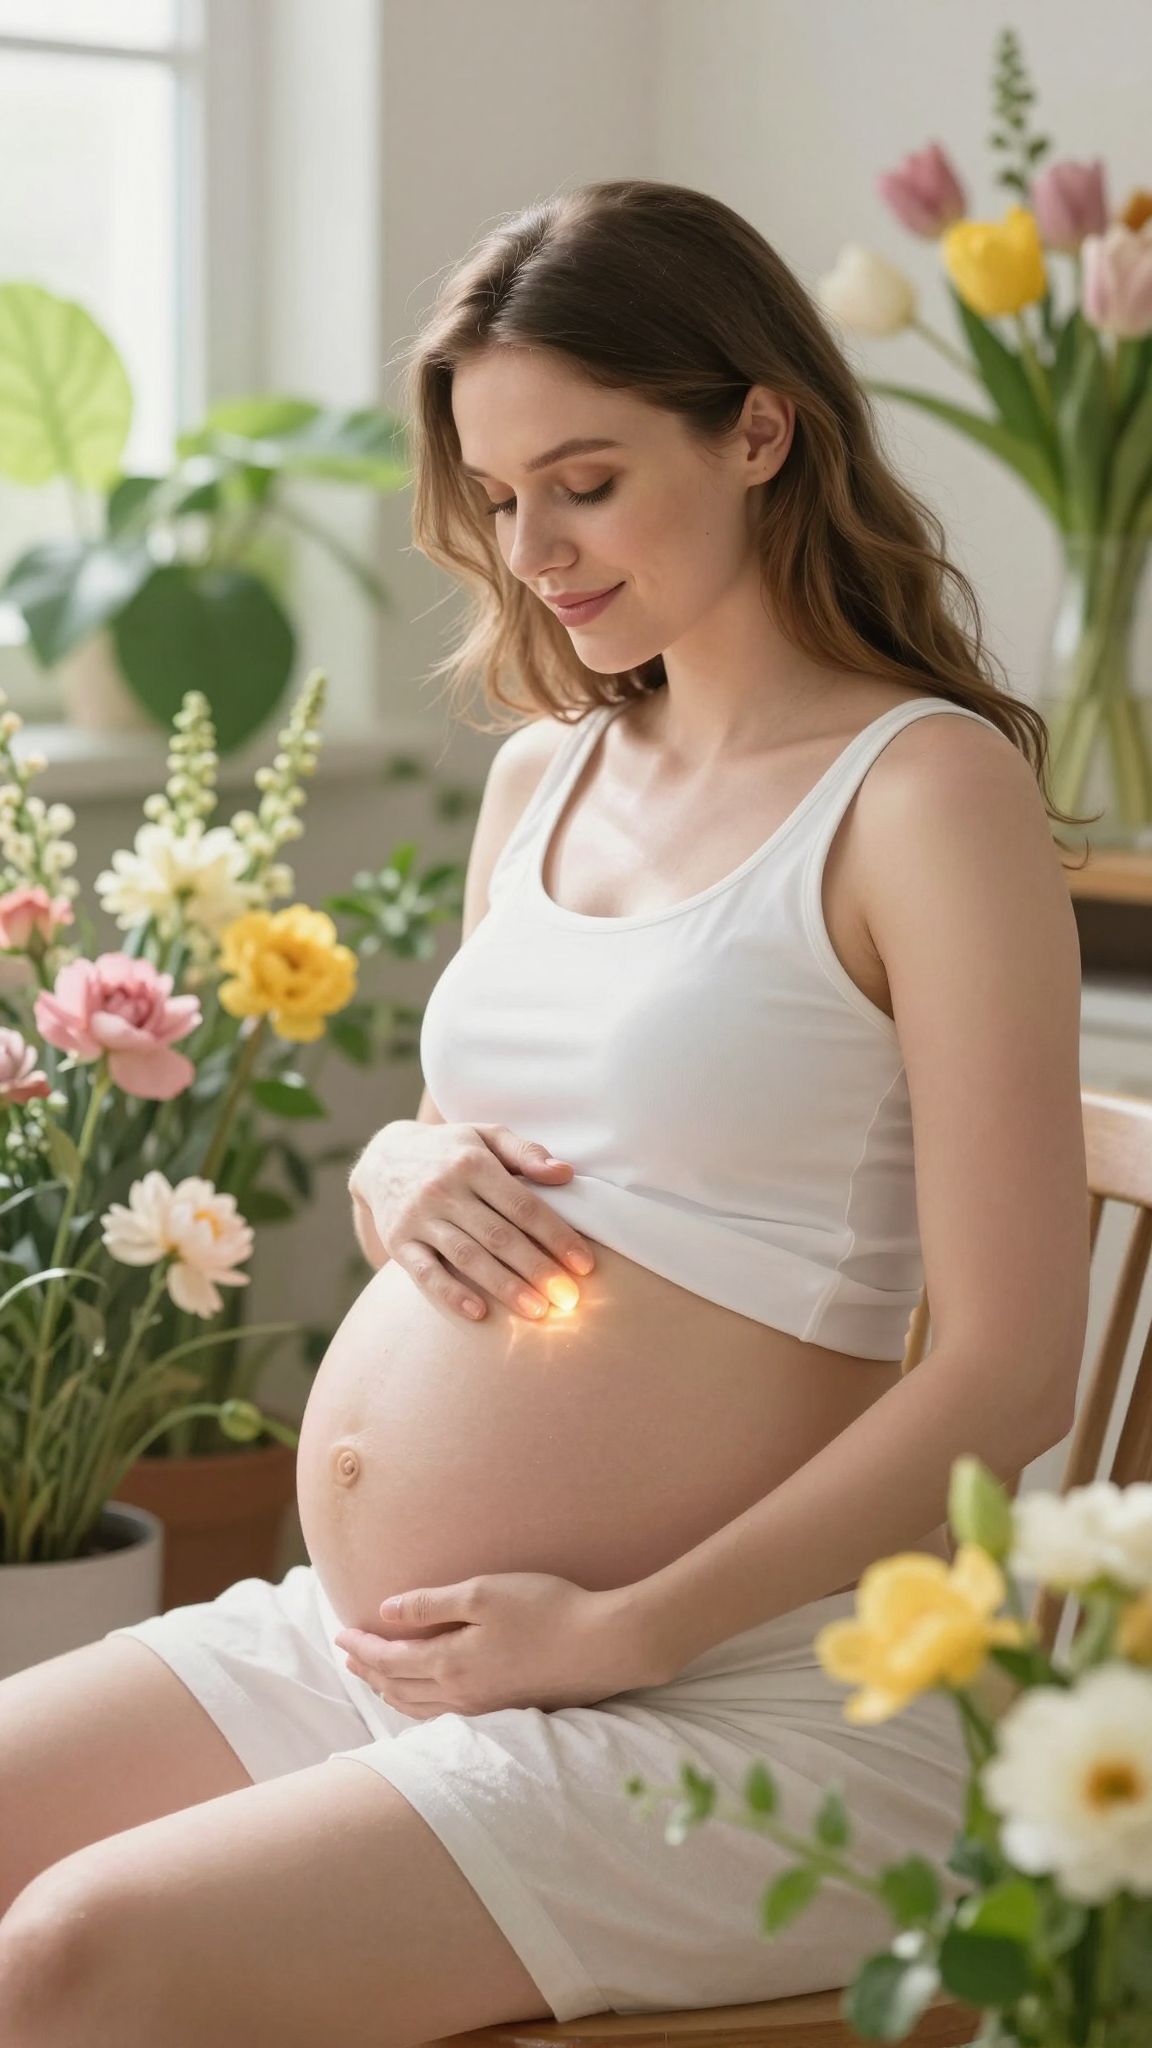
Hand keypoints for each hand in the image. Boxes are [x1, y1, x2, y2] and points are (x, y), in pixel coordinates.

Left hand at [333, 1572, 657, 1719]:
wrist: (602, 1645)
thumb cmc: (545, 1608)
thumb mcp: (484, 1592)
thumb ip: (431, 1604)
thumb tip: (385, 1611)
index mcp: (450, 1662)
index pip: (389, 1660)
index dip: (361, 1647)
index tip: (340, 1633)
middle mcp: (460, 1693)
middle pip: (397, 1688)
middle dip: (368, 1670)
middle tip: (348, 1655)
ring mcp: (483, 1706)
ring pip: (418, 1707)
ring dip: (390, 1691)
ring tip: (375, 1677)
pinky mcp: (505, 1709)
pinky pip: (443, 1715)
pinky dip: (418, 1704)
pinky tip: (423, 1697)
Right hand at [348, 1119, 596, 1323]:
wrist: (383, 1158)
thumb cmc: (450, 1150)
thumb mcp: (486, 1136)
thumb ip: (526, 1153)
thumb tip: (566, 1173)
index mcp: (473, 1163)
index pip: (523, 1205)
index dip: (557, 1236)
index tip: (584, 1265)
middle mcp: (445, 1190)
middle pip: (499, 1236)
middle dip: (538, 1269)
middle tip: (569, 1299)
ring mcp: (419, 1218)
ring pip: (467, 1257)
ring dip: (505, 1287)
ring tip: (538, 1311)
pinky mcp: (398, 1242)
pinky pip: (425, 1273)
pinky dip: (451, 1294)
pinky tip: (479, 1313)